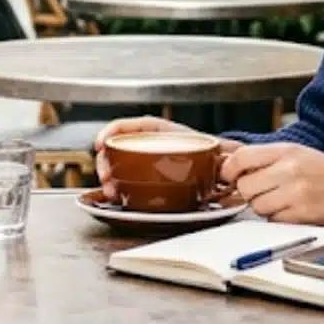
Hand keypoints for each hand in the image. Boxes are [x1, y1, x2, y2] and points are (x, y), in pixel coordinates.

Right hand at [93, 117, 241, 196]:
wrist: (220, 168)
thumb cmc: (212, 152)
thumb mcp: (206, 147)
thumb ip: (212, 152)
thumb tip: (221, 162)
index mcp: (157, 130)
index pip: (126, 126)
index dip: (109, 133)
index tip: (101, 145)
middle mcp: (146, 144)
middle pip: (115, 148)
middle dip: (105, 162)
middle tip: (106, 178)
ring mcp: (143, 162)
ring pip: (116, 167)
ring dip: (108, 179)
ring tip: (111, 192)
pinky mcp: (143, 180)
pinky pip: (124, 181)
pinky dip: (116, 188)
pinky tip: (117, 197)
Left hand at [222, 142, 323, 229]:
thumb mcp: (300, 154)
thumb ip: (267, 159)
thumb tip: (231, 166)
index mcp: (287, 150)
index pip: (241, 157)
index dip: (229, 170)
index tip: (230, 177)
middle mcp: (290, 168)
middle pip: (245, 185)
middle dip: (250, 193)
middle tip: (266, 192)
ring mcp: (296, 192)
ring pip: (257, 206)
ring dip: (264, 208)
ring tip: (284, 201)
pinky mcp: (303, 214)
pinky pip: (273, 220)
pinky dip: (279, 219)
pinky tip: (295, 211)